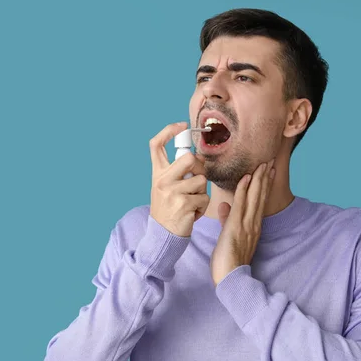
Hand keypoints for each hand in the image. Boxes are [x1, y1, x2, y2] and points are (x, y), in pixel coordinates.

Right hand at [149, 122, 209, 236]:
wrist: (162, 235)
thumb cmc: (168, 208)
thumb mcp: (164, 187)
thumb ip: (176, 172)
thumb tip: (198, 157)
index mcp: (157, 174)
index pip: (156, 145)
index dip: (168, 131)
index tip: (182, 126)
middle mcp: (162, 180)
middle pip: (189, 158)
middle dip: (199, 168)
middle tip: (196, 179)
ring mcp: (172, 192)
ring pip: (201, 180)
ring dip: (201, 192)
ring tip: (191, 202)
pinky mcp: (184, 204)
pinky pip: (204, 197)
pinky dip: (201, 206)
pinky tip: (191, 213)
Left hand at [210, 159, 275, 285]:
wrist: (229, 277)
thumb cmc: (227, 260)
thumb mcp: (228, 235)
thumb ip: (227, 219)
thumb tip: (224, 206)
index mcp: (253, 226)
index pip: (260, 202)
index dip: (264, 185)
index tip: (267, 171)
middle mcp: (254, 224)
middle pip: (261, 196)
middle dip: (265, 178)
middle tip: (269, 160)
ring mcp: (247, 225)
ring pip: (255, 197)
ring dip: (258, 179)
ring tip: (263, 163)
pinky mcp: (237, 226)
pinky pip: (241, 204)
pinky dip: (244, 190)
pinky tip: (246, 178)